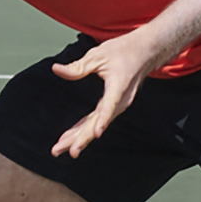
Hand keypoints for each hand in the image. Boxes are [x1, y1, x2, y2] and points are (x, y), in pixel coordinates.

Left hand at [48, 33, 163, 158]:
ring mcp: (118, 105)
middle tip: (59, 150)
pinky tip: (70, 138)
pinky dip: (83, 129)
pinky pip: (96, 120)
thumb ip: (78, 66)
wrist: (144, 52)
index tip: (97, 133)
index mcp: (119, 86)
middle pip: (97, 123)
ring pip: (95, 125)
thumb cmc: (123, 51)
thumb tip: (56, 69)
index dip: (103, 119)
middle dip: (79, 139)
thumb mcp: (98, 54)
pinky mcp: (113, 106)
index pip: (110, 105)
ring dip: (78, 138)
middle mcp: (121, 100)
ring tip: (59, 149)